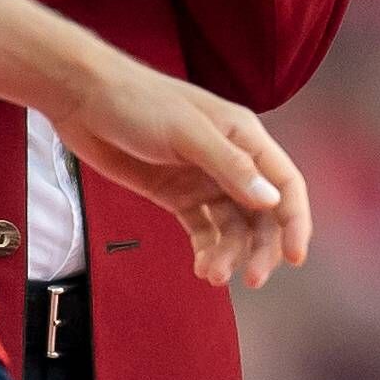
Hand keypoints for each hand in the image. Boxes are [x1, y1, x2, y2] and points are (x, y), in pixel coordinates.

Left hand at [57, 54, 313, 287]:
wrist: (84, 101)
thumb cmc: (137, 102)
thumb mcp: (188, 133)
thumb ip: (230, 167)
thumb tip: (271, 201)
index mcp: (244, 136)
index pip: (285, 183)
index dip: (295, 221)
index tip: (295, 257)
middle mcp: (230, 161)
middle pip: (262, 214)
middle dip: (261, 248)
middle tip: (254, 279)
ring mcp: (203, 180)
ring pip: (231, 227)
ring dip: (229, 254)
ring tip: (212, 275)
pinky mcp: (176, 195)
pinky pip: (202, 229)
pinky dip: (207, 250)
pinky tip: (202, 267)